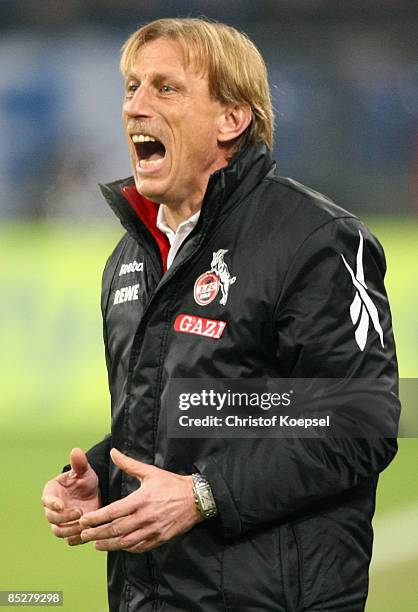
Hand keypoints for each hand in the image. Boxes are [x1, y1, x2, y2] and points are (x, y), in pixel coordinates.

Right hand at [41, 448, 100, 545]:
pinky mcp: (70, 532)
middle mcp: (52, 509)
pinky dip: (77, 538)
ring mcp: (60, 522)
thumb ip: (79, 464)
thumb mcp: (84, 471)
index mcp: (51, 492)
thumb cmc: (85, 480)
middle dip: (64, 518)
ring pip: (58, 531)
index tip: (60, 504)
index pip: (46, 500)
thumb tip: (76, 451)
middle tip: (79, 513)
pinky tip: (88, 533)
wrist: (94, 494)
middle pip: (51, 518)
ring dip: (70, 530)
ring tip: (85, 523)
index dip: (52, 503)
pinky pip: (69, 540)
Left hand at [79, 448, 202, 552]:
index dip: (97, 517)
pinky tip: (119, 546)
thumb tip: (114, 452)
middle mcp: (145, 516)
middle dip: (97, 533)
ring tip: (96, 544)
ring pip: (126, 541)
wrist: (196, 498)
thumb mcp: (150, 471)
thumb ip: (129, 464)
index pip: (113, 511)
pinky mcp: (160, 538)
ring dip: (109, 544)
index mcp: (141, 499)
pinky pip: (140, 547)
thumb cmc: (172, 484)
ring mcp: (153, 529)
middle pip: (116, 529)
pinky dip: (127, 548)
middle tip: (84, 535)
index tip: (84, 520)